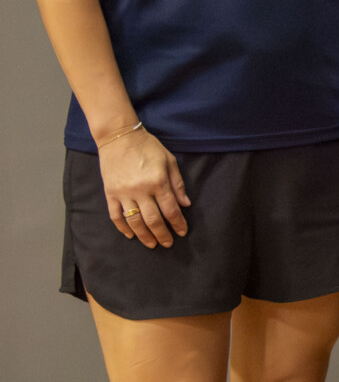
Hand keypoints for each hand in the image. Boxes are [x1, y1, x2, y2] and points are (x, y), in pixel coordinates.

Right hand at [99, 129, 188, 247]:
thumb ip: (177, 184)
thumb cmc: (148, 147)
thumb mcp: (169, 161)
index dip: (177, 223)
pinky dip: (122, 227)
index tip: (182, 232)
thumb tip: (185, 204)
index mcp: (158, 181)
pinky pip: (115, 215)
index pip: (171, 209)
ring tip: (151, 244)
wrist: (119, 137)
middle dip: (162, 234)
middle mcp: (140, 190)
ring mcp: (123, 193)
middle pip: (153, 220)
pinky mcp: (110, 193)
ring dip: (144, 235)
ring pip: (134, 221)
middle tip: (167, 244)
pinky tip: (131, 235)